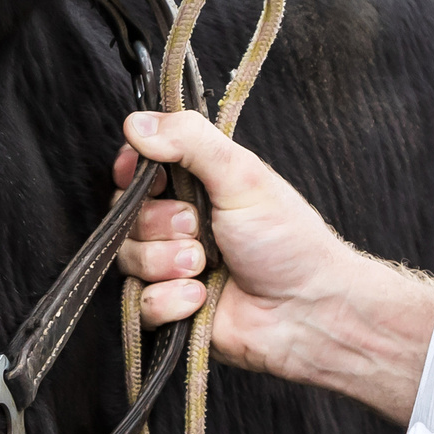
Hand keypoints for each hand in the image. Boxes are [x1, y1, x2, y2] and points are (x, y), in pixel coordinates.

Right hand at [113, 109, 433, 420]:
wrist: (308, 311)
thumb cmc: (287, 241)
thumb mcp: (242, 177)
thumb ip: (190, 140)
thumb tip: (134, 122)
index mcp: (194, 186)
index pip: (136, 169)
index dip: (133, 173)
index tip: (146, 176)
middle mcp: (176, 225)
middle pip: (125, 216)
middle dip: (162, 224)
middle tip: (200, 229)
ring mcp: (170, 268)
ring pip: (129, 259)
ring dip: (169, 263)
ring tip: (207, 266)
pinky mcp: (169, 310)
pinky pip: (140, 302)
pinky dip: (171, 301)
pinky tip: (202, 300)